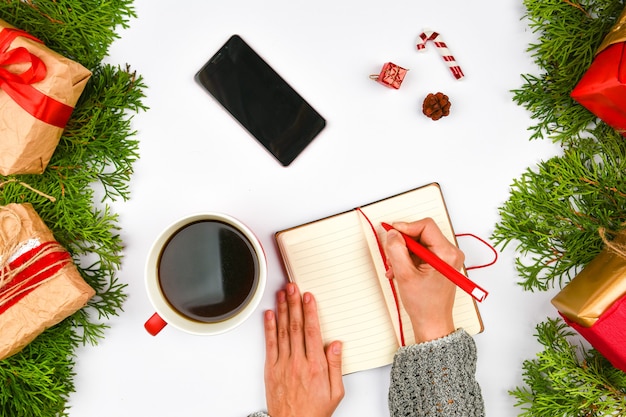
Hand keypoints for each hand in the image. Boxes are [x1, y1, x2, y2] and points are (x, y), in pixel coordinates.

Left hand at [263, 283, 343, 416]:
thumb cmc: (314, 411)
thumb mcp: (335, 392)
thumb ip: (335, 365)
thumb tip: (335, 344)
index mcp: (315, 366)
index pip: (312, 331)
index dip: (310, 311)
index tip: (308, 297)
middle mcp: (298, 362)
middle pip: (296, 326)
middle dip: (294, 304)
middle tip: (293, 287)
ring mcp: (283, 365)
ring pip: (283, 332)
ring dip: (282, 310)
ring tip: (282, 294)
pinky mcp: (271, 369)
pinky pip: (270, 344)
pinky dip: (269, 328)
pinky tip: (270, 314)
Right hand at [384, 218, 463, 342]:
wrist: (432, 323)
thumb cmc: (425, 305)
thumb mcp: (405, 275)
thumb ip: (396, 251)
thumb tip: (392, 234)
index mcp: (447, 254)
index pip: (426, 226)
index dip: (406, 227)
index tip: (391, 232)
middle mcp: (450, 253)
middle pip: (421, 233)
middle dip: (403, 244)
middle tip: (391, 255)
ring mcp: (445, 258)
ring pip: (418, 243)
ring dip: (403, 253)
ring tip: (395, 268)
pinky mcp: (439, 263)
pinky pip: (420, 252)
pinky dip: (407, 259)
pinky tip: (400, 271)